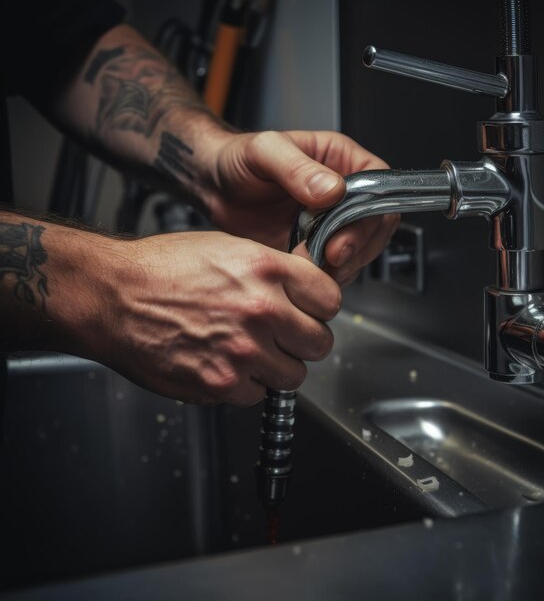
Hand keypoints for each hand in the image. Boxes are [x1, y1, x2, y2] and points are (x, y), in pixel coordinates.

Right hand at [100, 231, 340, 405]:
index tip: (310, 311)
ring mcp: (244, 350)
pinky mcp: (222, 383)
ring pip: (294, 375)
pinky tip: (225, 364)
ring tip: (249, 350)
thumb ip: (274, 271)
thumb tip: (306, 292)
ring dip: (276, 367)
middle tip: (283, 336)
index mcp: (266, 269)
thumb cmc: (163, 269)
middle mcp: (261, 309)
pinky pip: (258, 395)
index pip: (331, 300)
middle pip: (320, 342)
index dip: (320, 307)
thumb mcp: (228, 248)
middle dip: (303, 340)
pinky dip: (246, 386)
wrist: (113, 296)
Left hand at [203, 130, 399, 284]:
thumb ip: (297, 168)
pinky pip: (336, 266)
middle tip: (330, 259)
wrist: (214, 187)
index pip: (379, 186)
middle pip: (376, 223)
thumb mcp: (264, 152)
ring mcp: (332, 222)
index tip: (342, 238)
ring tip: (310, 265)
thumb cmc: (238, 159)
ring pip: (361, 249)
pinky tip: (304, 273)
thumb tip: (332, 190)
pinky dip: (326, 276)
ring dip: (343, 265)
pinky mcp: (316, 246)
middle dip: (358, 246)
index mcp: (341, 161)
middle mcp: (343, 193)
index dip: (369, 215)